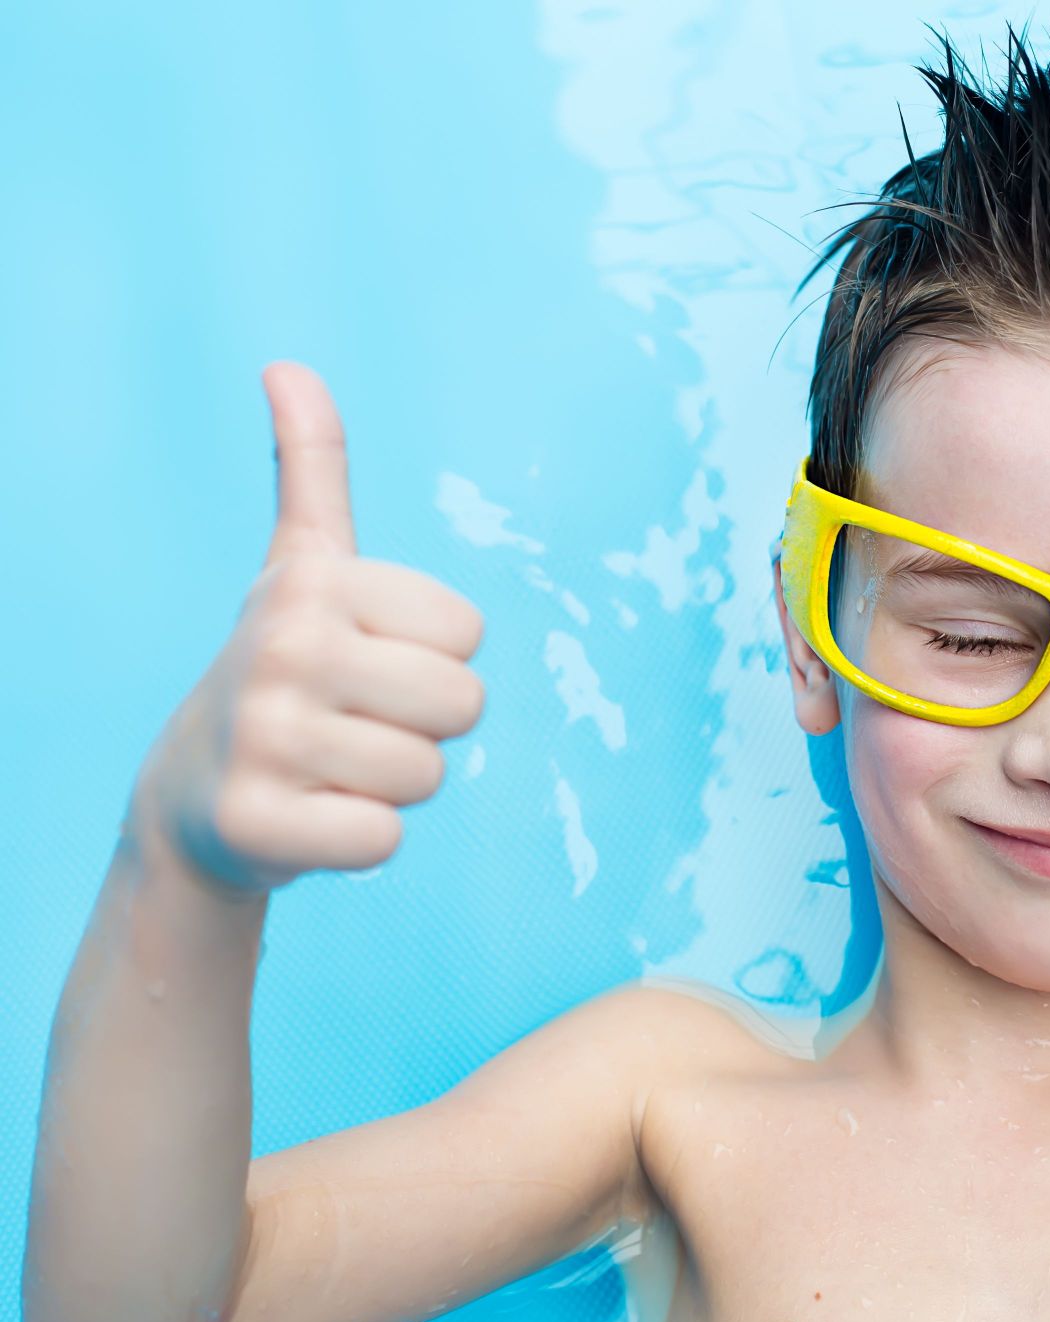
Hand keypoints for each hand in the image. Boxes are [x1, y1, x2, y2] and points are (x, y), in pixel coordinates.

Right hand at [124, 362, 486, 897]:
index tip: (364, 661)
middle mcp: (281, 648)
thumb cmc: (282, 669)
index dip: (432, 659)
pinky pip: (385, 840)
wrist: (195, 795)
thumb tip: (288, 367)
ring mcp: (264, 737)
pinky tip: (310, 819)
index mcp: (313, 582)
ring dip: (392, 785)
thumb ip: (312, 469)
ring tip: (330, 769)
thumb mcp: (300, 565)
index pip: (469, 636)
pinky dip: (360, 841)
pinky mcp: (258, 824)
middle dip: (423, 727)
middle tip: (352, 724)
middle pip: (463, 705)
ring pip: (427, 775)